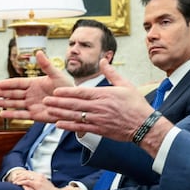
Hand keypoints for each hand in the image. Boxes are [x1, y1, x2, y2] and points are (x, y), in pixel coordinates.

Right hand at [0, 51, 73, 121]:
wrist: (73, 102)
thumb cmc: (66, 87)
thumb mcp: (56, 75)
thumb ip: (46, 65)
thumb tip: (38, 52)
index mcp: (34, 83)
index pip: (17, 83)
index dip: (7, 84)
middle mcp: (30, 94)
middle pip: (12, 93)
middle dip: (1, 94)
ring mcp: (32, 104)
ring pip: (14, 104)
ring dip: (3, 103)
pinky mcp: (35, 115)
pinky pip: (21, 115)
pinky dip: (12, 115)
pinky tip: (2, 114)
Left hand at [8, 169, 57, 189]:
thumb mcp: (44, 186)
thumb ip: (38, 184)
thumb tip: (32, 186)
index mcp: (41, 176)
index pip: (29, 172)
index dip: (22, 174)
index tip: (17, 177)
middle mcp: (39, 176)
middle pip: (26, 173)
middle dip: (19, 175)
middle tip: (13, 179)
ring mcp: (38, 179)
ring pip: (25, 176)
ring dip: (18, 178)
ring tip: (14, 182)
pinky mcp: (37, 184)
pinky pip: (26, 181)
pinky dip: (20, 182)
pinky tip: (17, 184)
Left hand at [43, 59, 157, 142]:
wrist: (144, 125)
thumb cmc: (136, 104)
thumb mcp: (125, 84)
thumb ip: (111, 73)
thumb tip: (103, 60)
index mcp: (103, 95)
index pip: (81, 92)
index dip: (67, 91)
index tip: (56, 90)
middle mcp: (98, 107)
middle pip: (74, 104)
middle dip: (58, 102)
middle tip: (46, 100)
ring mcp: (98, 120)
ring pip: (75, 116)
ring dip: (60, 113)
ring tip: (48, 110)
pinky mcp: (99, 130)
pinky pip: (81, 128)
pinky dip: (69, 126)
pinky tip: (59, 124)